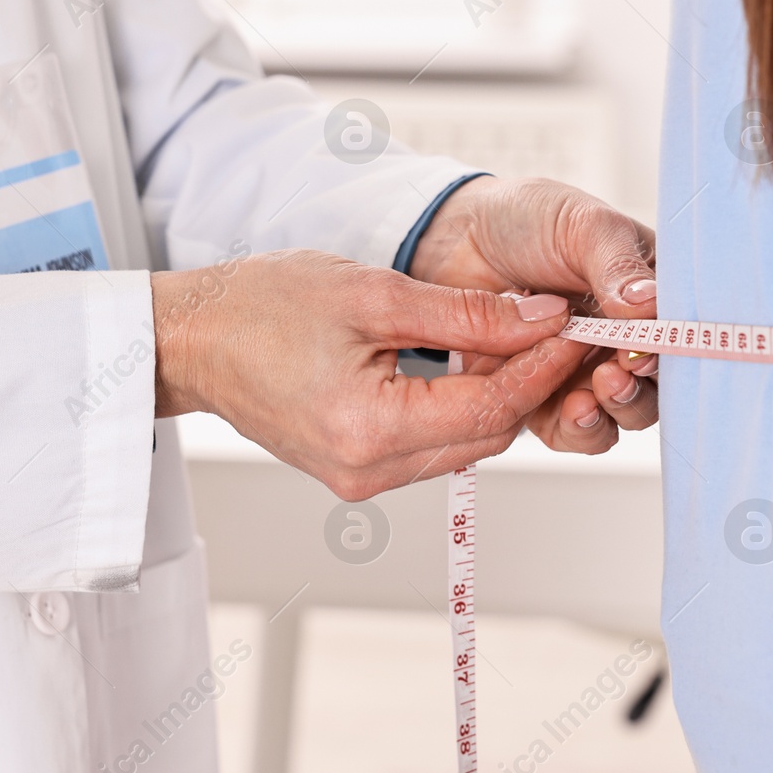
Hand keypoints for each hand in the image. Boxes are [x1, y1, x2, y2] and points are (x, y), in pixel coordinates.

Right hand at [151, 249, 588, 499]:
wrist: (192, 339)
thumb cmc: (260, 306)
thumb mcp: (374, 293)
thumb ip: (467, 314)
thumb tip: (542, 318)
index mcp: (371, 429)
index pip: (493, 406)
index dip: (545, 365)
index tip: (580, 326)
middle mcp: (370, 471)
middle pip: (488, 432)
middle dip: (532, 382)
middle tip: (566, 328)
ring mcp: (363, 479)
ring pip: (467, 442)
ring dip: (500, 395)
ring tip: (530, 339)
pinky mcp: (358, 471)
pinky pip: (434, 443)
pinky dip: (463, 407)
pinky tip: (477, 364)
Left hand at [408, 176, 658, 453]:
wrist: (460, 236)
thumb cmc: (531, 219)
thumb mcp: (584, 227)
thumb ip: (617, 267)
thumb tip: (650, 304)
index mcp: (651, 296)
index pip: (678, 334)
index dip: (668, 352)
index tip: (640, 352)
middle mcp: (626, 339)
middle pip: (656, 387)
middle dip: (639, 390)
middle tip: (613, 375)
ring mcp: (588, 370)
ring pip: (620, 415)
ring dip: (611, 414)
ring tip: (585, 400)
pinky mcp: (548, 394)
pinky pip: (572, 429)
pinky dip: (574, 428)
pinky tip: (566, 412)